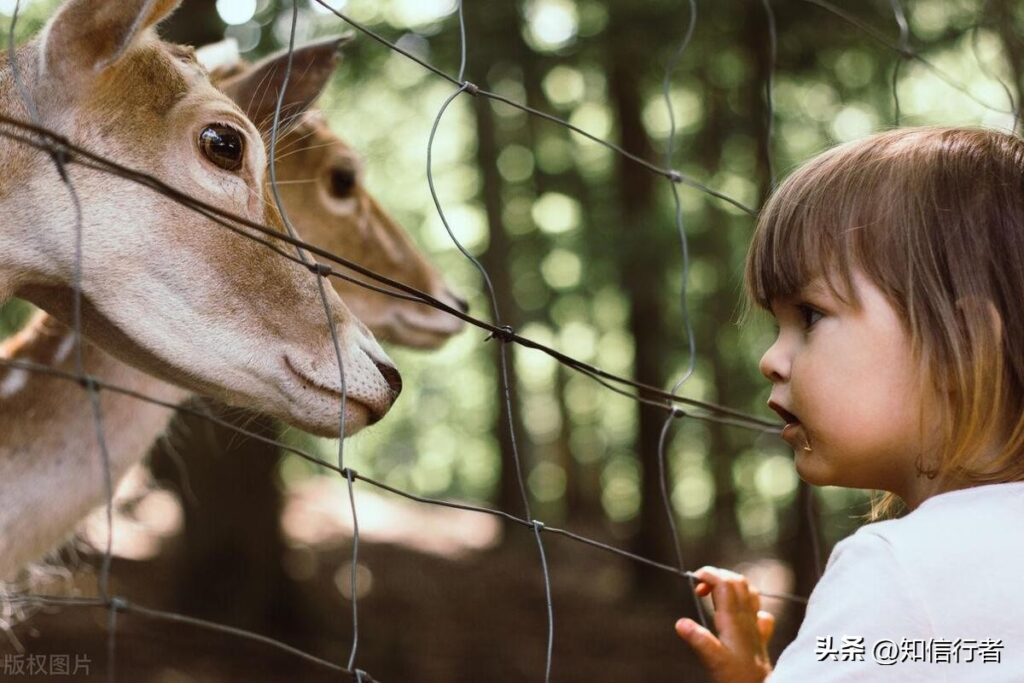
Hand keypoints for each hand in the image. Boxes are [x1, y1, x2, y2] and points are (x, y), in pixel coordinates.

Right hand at [674, 566, 774, 682]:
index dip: (709, 574)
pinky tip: (741, 614)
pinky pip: (760, 613)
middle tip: (700, 588)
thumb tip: (680, 622)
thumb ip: (698, 639)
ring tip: (717, 594)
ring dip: (733, 585)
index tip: (694, 578)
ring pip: (750, 592)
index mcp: (733, 619)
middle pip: (738, 582)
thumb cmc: (736, 677)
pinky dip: (749, 606)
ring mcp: (755, 626)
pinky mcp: (760, 637)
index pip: (724, 583)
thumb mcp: (713, 659)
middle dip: (718, 576)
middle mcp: (746, 618)